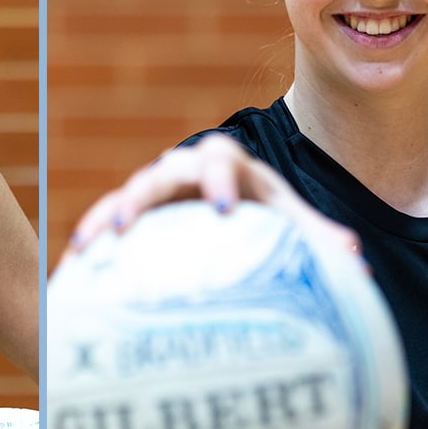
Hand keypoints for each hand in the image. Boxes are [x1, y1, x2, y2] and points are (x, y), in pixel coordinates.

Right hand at [65, 133, 358, 260]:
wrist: (233, 207)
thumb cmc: (265, 215)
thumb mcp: (291, 221)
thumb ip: (319, 237)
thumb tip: (355, 259)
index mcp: (229, 165)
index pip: (223, 161)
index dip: (220, 180)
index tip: (222, 209)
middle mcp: (186, 169)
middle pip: (163, 172)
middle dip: (146, 194)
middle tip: (132, 225)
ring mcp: (155, 190)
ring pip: (126, 195)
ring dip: (107, 217)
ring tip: (91, 247)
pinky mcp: (134, 214)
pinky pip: (106, 222)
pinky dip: (91, 239)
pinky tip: (72, 267)